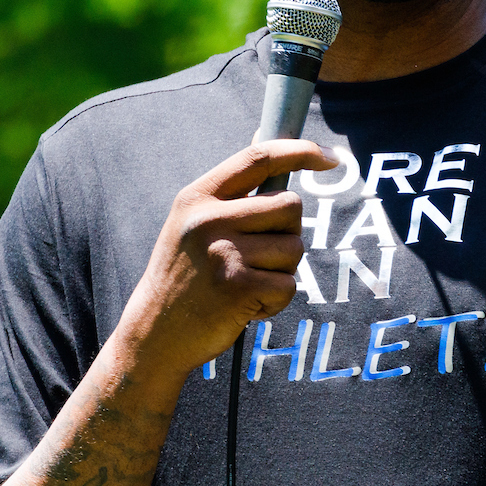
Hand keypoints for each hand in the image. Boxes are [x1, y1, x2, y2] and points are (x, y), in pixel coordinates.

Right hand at [113, 140, 337, 378]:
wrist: (154, 334)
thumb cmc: (186, 276)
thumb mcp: (192, 224)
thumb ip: (231, 195)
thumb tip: (279, 156)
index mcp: (197, 197)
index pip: (258, 157)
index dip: (301, 151)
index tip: (332, 157)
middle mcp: (208, 219)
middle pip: (290, 205)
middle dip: (288, 232)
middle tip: (259, 256)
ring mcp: (223, 253)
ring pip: (294, 248)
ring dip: (281, 271)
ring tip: (246, 283)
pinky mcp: (238, 288)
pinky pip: (288, 285)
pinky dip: (276, 301)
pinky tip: (246, 306)